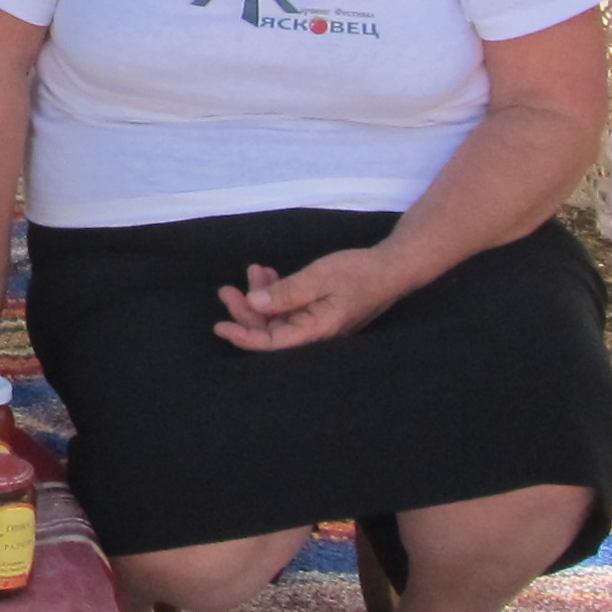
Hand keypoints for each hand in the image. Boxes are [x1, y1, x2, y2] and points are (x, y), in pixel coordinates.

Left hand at [214, 244, 421, 351]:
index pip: (272, 343)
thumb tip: (253, 303)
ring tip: (254, 271)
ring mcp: (317, 325)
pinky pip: (290, 310)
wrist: (391, 269)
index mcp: (316, 331)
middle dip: (246, 311)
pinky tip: (268, 274)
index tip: (220, 327)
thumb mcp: (319, 278)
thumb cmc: (358, 273)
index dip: (244, 337)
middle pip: (271, 331)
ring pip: (278, 318)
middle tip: (227, 289)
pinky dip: (277, 292)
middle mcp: (315, 334)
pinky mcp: (319, 314)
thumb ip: (286, 292)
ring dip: (261, 296)